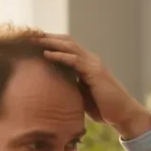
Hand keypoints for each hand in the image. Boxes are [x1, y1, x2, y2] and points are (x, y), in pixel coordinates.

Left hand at [34, 33, 150, 138]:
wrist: (123, 114)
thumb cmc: (104, 108)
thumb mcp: (82, 95)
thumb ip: (71, 86)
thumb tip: (54, 88)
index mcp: (86, 65)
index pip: (66, 47)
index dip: (50, 43)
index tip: (31, 42)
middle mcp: (90, 60)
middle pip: (65, 42)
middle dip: (47, 37)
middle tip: (27, 35)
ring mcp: (93, 64)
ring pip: (69, 46)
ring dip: (50, 42)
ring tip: (33, 40)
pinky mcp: (95, 72)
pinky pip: (74, 60)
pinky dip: (60, 56)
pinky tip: (46, 54)